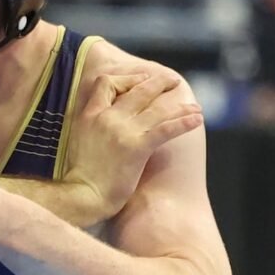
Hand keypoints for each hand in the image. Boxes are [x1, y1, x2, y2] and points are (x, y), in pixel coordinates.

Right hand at [64, 69, 202, 221]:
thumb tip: (106, 115)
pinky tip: (196, 120)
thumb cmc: (81, 173)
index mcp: (89, 115)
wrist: (83, 195)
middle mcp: (106, 118)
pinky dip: (184, 122)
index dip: (127, 79)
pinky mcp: (137, 147)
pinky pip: (166, 129)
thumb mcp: (77, 139)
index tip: (140, 83)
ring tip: (195, 106)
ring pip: (157, 108)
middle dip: (160, 83)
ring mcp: (122, 131)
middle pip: (137, 89)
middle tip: (173, 82)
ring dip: (180, 105)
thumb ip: (92, 123)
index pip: (107, 82)